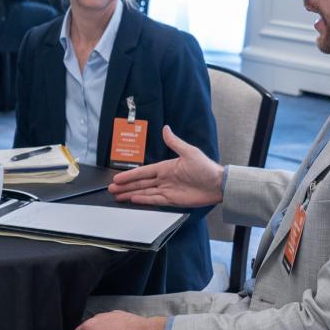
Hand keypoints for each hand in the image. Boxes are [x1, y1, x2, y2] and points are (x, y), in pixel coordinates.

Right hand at [108, 125, 223, 207]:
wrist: (218, 184)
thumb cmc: (205, 167)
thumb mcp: (189, 152)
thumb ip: (175, 143)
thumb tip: (165, 129)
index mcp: (166, 167)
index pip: (143, 171)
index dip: (130, 175)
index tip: (117, 178)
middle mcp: (164, 179)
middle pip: (140, 183)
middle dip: (126, 186)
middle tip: (111, 189)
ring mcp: (167, 190)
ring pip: (144, 192)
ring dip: (131, 194)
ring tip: (118, 197)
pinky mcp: (172, 200)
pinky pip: (154, 200)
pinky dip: (144, 200)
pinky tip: (133, 200)